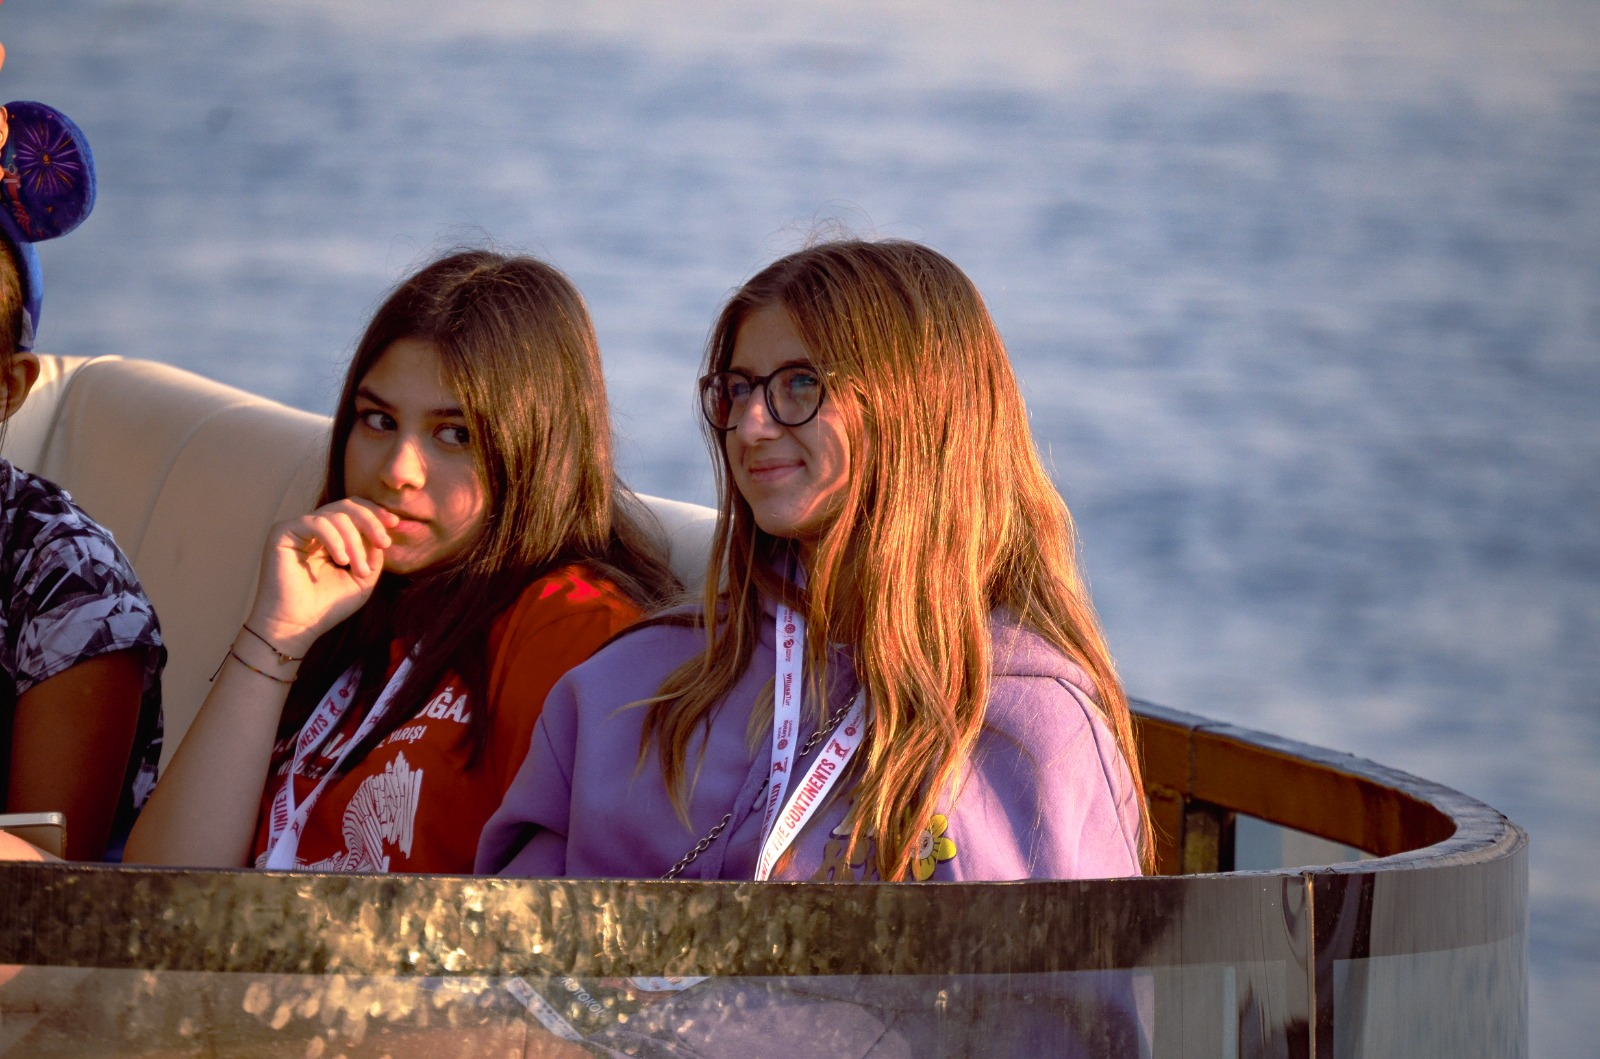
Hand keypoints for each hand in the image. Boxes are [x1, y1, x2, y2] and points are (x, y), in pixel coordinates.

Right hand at [246, 498, 398, 654]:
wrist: (296, 626)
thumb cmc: (326, 606)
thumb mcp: (362, 579)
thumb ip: (373, 555)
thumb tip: (380, 535)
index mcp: (331, 536)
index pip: (354, 511)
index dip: (374, 513)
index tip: (394, 524)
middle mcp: (313, 528)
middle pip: (347, 506)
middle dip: (370, 522)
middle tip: (384, 542)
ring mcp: (297, 528)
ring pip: (335, 516)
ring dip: (354, 542)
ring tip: (358, 568)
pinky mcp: (282, 532)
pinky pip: (317, 523)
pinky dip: (334, 539)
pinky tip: (341, 560)